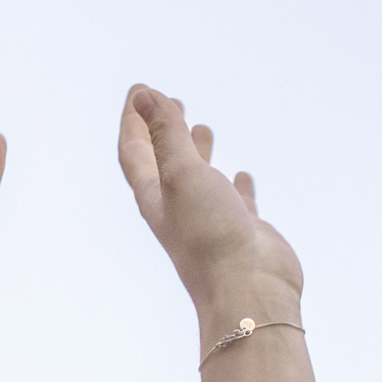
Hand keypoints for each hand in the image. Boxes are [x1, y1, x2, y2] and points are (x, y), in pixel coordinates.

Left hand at [116, 84, 304, 336]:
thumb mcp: (183, 173)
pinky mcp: (242, 231)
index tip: (139, 90)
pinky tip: (241, 175)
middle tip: (166, 102)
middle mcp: (178, 209)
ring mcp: (210, 220)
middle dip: (161, 130)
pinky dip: (236, 184)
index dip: (134, 120)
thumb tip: (145, 96)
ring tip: (202, 129)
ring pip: (200, 179)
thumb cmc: (210, 235)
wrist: (247, 291)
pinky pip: (236, 200)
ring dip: (198, 152)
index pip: (135, 151)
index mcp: (155, 197)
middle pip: (164, 162)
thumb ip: (167, 134)